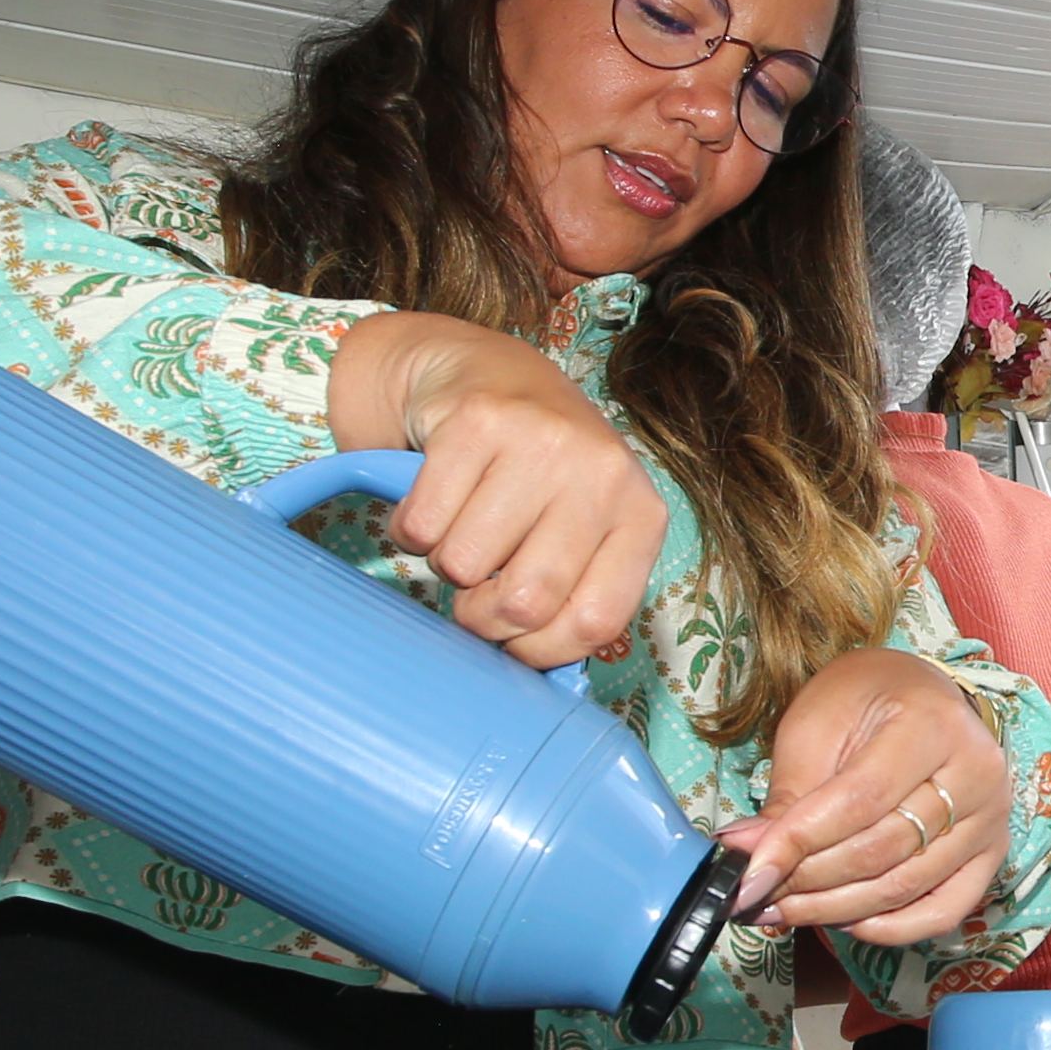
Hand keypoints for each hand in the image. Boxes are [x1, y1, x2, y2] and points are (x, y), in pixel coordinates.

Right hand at [326, 312, 669, 667]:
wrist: (483, 371)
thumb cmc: (537, 472)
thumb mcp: (579, 529)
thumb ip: (575, 594)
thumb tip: (536, 679)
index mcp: (639, 514)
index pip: (594, 623)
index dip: (538, 652)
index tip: (513, 644)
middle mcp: (601, 472)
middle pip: (522, 601)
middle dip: (479, 615)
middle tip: (473, 589)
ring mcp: (542, 441)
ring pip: (461, 566)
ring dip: (443, 562)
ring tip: (462, 525)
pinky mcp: (477, 421)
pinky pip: (421, 525)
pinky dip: (411, 529)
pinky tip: (435, 498)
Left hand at [729, 648, 1007, 942]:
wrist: (917, 695)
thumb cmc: (863, 701)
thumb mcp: (815, 727)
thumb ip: (789, 796)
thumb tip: (745, 854)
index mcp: (933, 723)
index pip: (860, 800)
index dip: (799, 843)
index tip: (748, 874)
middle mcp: (977, 773)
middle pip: (883, 849)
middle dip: (809, 881)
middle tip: (756, 894)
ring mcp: (992, 818)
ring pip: (906, 885)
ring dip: (836, 909)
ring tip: (783, 910)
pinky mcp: (992, 853)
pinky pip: (945, 911)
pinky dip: (892, 929)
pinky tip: (845, 923)